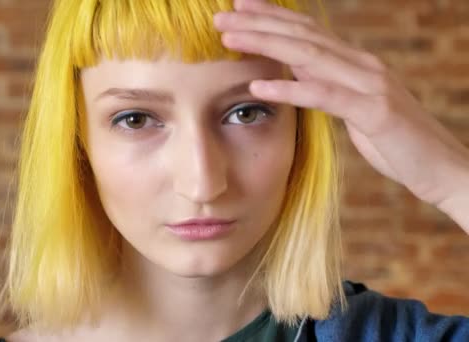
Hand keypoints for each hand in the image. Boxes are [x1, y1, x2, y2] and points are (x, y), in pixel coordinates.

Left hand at [213, 0, 468, 214]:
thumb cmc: (395, 141)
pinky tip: (259, 88)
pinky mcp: (374, 112)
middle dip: (258, 23)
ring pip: (309, 56)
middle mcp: (362, 65)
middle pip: (302, 36)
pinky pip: (325, 96)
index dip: (272, 16)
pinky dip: (290, 90)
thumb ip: (328, 85)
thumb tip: (295, 71)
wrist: (440, 168)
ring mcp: (370, 85)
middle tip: (221, 14)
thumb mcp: (355, 107)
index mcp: (356, 63)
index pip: (308, 31)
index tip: (240, 6)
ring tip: (229, 38)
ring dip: (265, 44)